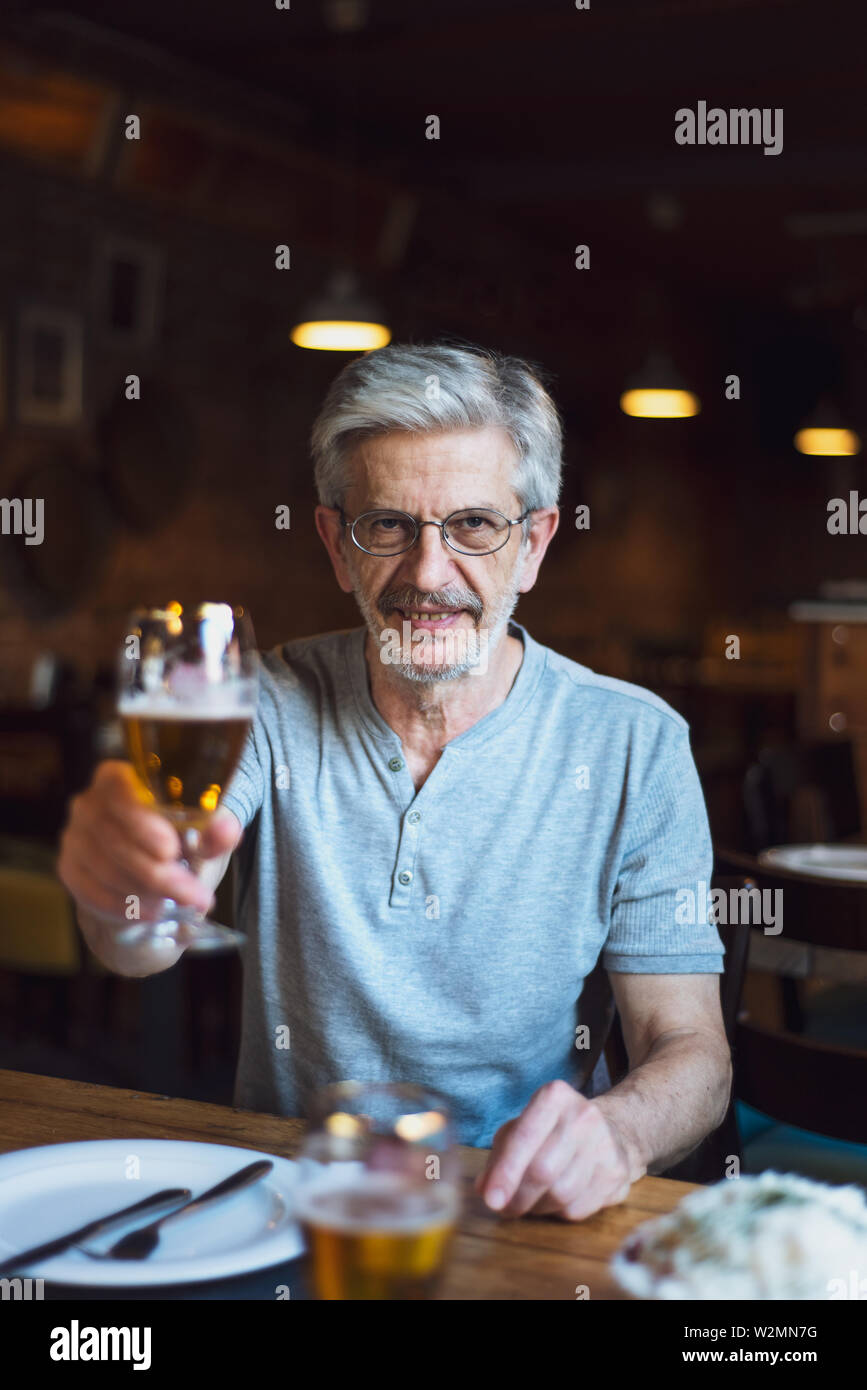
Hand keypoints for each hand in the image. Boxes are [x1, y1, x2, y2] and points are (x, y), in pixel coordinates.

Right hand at [58, 761, 241, 925]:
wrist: (155, 874)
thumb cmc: (182, 842)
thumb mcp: (204, 835)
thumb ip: (216, 831)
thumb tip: (227, 829)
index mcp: (121, 778)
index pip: (119, 789)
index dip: (141, 821)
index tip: (171, 850)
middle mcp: (90, 802)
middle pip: (115, 839)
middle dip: (158, 873)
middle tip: (196, 896)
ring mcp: (75, 836)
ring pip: (106, 869)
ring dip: (145, 893)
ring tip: (179, 904)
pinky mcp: (69, 867)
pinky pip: (91, 891)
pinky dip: (124, 906)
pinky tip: (151, 911)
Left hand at [474, 1080, 641, 1220]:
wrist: (613, 1129)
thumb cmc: (554, 1130)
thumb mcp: (523, 1128)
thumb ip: (499, 1156)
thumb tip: (484, 1189)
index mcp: (555, 1096)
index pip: (525, 1137)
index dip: (505, 1172)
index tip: (491, 1200)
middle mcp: (584, 1116)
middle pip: (543, 1171)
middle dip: (518, 1197)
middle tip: (504, 1208)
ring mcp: (607, 1145)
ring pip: (561, 1195)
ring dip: (537, 1207)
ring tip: (530, 1201)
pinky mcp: (618, 1174)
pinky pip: (579, 1209)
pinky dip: (559, 1213)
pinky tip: (557, 1200)